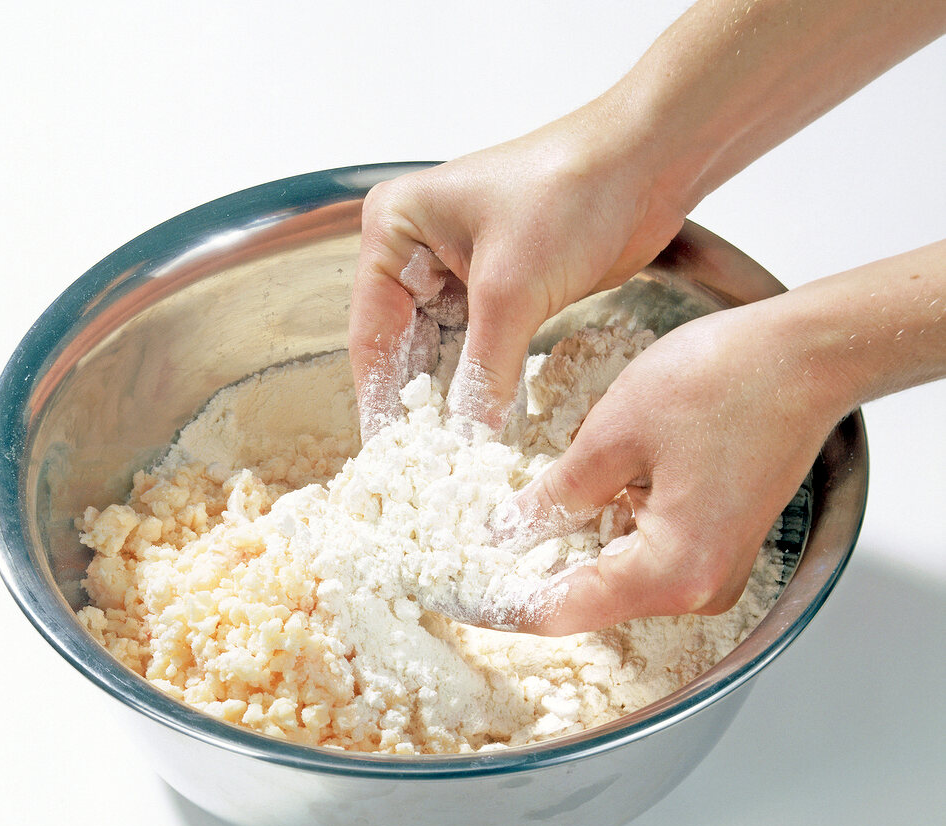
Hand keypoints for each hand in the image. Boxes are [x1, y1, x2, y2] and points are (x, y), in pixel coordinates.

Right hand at [348, 104, 686, 436]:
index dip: (380, 399)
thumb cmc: (568, 191)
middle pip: (404, 349)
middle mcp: (416, 253)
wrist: (646, 162)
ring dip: (453, 404)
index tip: (387, 454)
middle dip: (417, 407)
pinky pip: (481, 354)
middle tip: (420, 468)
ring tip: (451, 461)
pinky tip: (486, 431)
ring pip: (444, 357)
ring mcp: (458, 275)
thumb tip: (467, 439)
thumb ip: (484, 370)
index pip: (373, 333)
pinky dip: (485, 389)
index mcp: (394, 231)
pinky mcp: (500, 294)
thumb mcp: (510, 289)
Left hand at [496, 304, 836, 633]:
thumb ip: (554, 495)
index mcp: (672, 572)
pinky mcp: (716, 545)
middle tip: (474, 549)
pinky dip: (602, 533)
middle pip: (589, 600)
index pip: (563, 611)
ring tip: (511, 522)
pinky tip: (571, 503)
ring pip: (614, 575)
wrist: (806, 355)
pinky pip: (643, 555)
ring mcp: (712, 570)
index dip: (503, 605)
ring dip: (565, 550)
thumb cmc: (724, 383)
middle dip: (530, 574)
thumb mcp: (612, 437)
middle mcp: (697, 588)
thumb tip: (506, 532)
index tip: (457, 594)